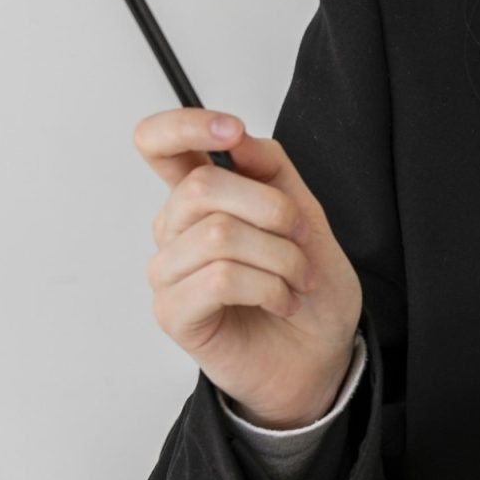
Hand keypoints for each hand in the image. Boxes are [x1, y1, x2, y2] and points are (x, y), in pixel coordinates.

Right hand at [134, 107, 364, 428]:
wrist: (320, 353)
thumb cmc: (308, 286)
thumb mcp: (306, 214)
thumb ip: (272, 170)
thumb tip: (240, 138)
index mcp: (201, 198)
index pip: (158, 145)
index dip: (184, 126)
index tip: (231, 131)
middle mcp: (175, 230)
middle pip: (202, 188)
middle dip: (274, 210)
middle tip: (303, 240)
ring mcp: (169, 273)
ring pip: (218, 235)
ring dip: (281, 257)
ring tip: (298, 280)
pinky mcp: (174, 313)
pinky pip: (221, 278)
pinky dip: (269, 286)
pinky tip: (281, 300)